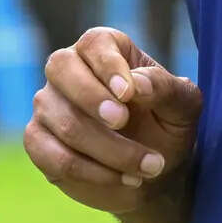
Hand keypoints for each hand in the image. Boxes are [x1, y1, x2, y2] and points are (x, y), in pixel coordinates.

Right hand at [24, 27, 200, 216]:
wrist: (153, 171)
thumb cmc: (168, 126)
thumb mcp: (183, 105)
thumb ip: (165, 88)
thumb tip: (137, 84)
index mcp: (104, 49)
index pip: (95, 44)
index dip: (108, 66)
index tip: (128, 93)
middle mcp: (68, 70)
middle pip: (62, 70)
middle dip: (92, 99)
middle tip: (123, 122)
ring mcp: (48, 105)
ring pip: (64, 122)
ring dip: (108, 149)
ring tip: (148, 167)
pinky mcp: (38, 142)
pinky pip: (53, 156)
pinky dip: (91, 172)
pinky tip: (123, 178)